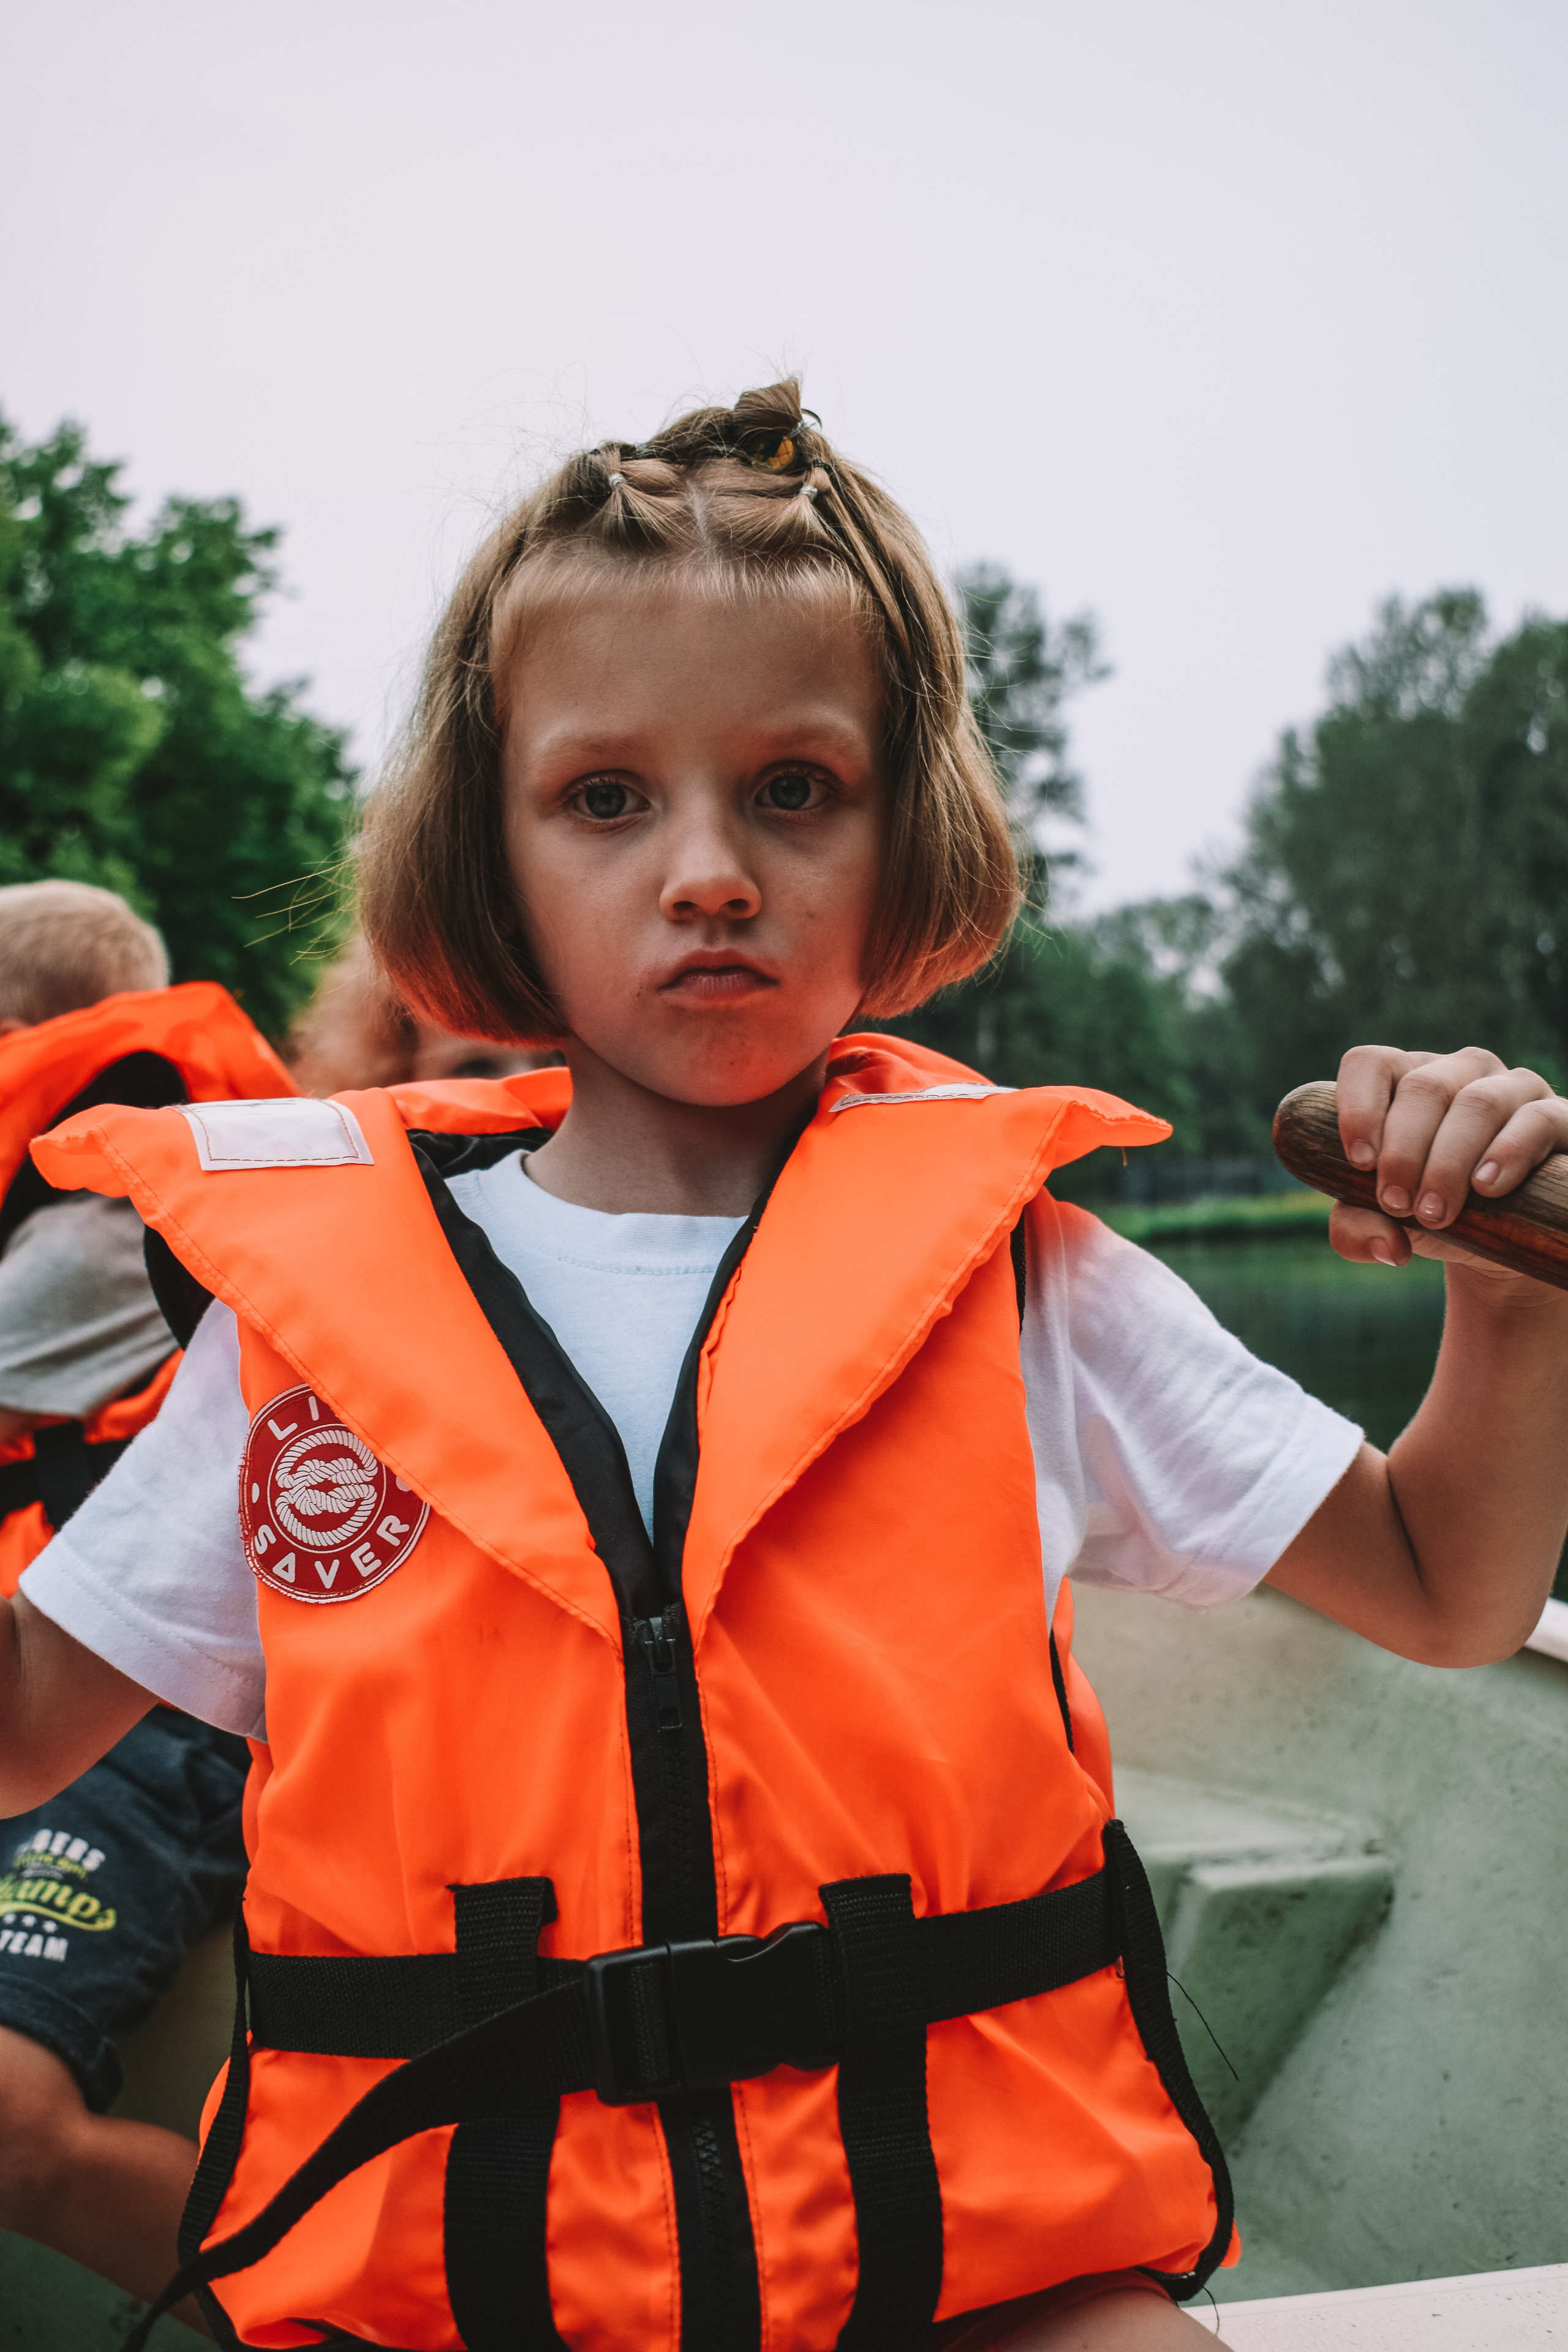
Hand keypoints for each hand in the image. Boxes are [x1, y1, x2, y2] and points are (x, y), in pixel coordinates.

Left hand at [1330, 1045, 1567, 1282]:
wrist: (1503, 1244)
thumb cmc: (1434, 1215)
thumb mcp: (1388, 1222)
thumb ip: (1359, 1226)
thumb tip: (1386, 1245)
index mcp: (1405, 1081)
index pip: (1370, 1064)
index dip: (1357, 1107)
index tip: (1358, 1163)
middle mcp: (1458, 1073)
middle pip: (1422, 1088)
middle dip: (1403, 1152)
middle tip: (1397, 1205)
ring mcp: (1512, 1088)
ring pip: (1477, 1103)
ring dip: (1449, 1161)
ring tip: (1435, 1211)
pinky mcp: (1558, 1116)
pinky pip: (1536, 1119)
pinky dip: (1509, 1152)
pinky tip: (1488, 1186)